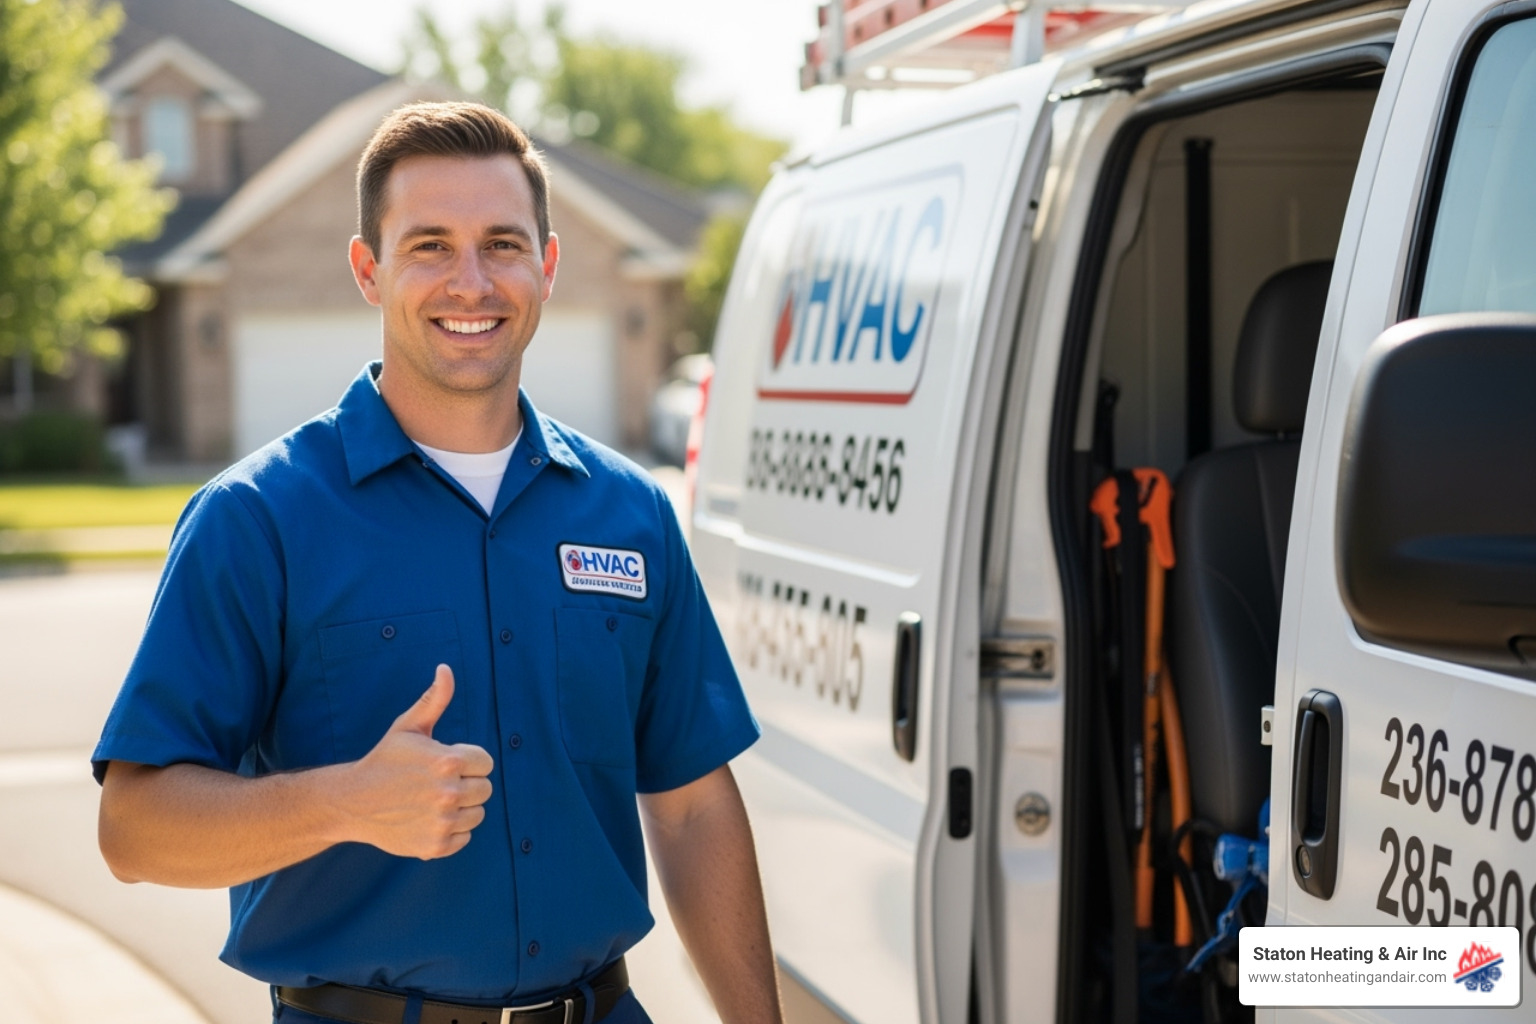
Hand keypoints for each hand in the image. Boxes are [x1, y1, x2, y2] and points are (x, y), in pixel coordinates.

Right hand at [336, 664, 494, 858]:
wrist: (353, 802)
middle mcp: (449, 793)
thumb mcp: (408, 727)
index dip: (468, 762)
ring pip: (477, 815)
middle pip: (485, 790)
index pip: (486, 763)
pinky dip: (451, 831)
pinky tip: (429, 820)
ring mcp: (443, 822)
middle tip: (438, 783)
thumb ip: (434, 699)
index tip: (446, 763)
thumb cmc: (385, 760)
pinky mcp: (436, 846)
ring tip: (433, 801)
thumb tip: (446, 668)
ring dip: (461, 809)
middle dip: (467, 784)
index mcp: (448, 761)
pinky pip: (465, 838)